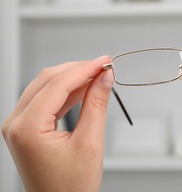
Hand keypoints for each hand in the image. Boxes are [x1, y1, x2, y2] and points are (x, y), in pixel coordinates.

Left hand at [2, 56, 113, 191]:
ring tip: (98, 76)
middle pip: (47, 80)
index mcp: (27, 128)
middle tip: (104, 66)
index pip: (57, 85)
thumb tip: (105, 78)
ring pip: (46, 86)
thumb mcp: (90, 143)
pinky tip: (85, 89)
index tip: (105, 62)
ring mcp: (18, 126)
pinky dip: (66, 92)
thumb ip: (97, 105)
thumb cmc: (71, 187)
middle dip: (78, 70)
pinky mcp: (26, 128)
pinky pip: (46, 100)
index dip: (85, 69)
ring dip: (73, 78)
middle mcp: (16, 124)